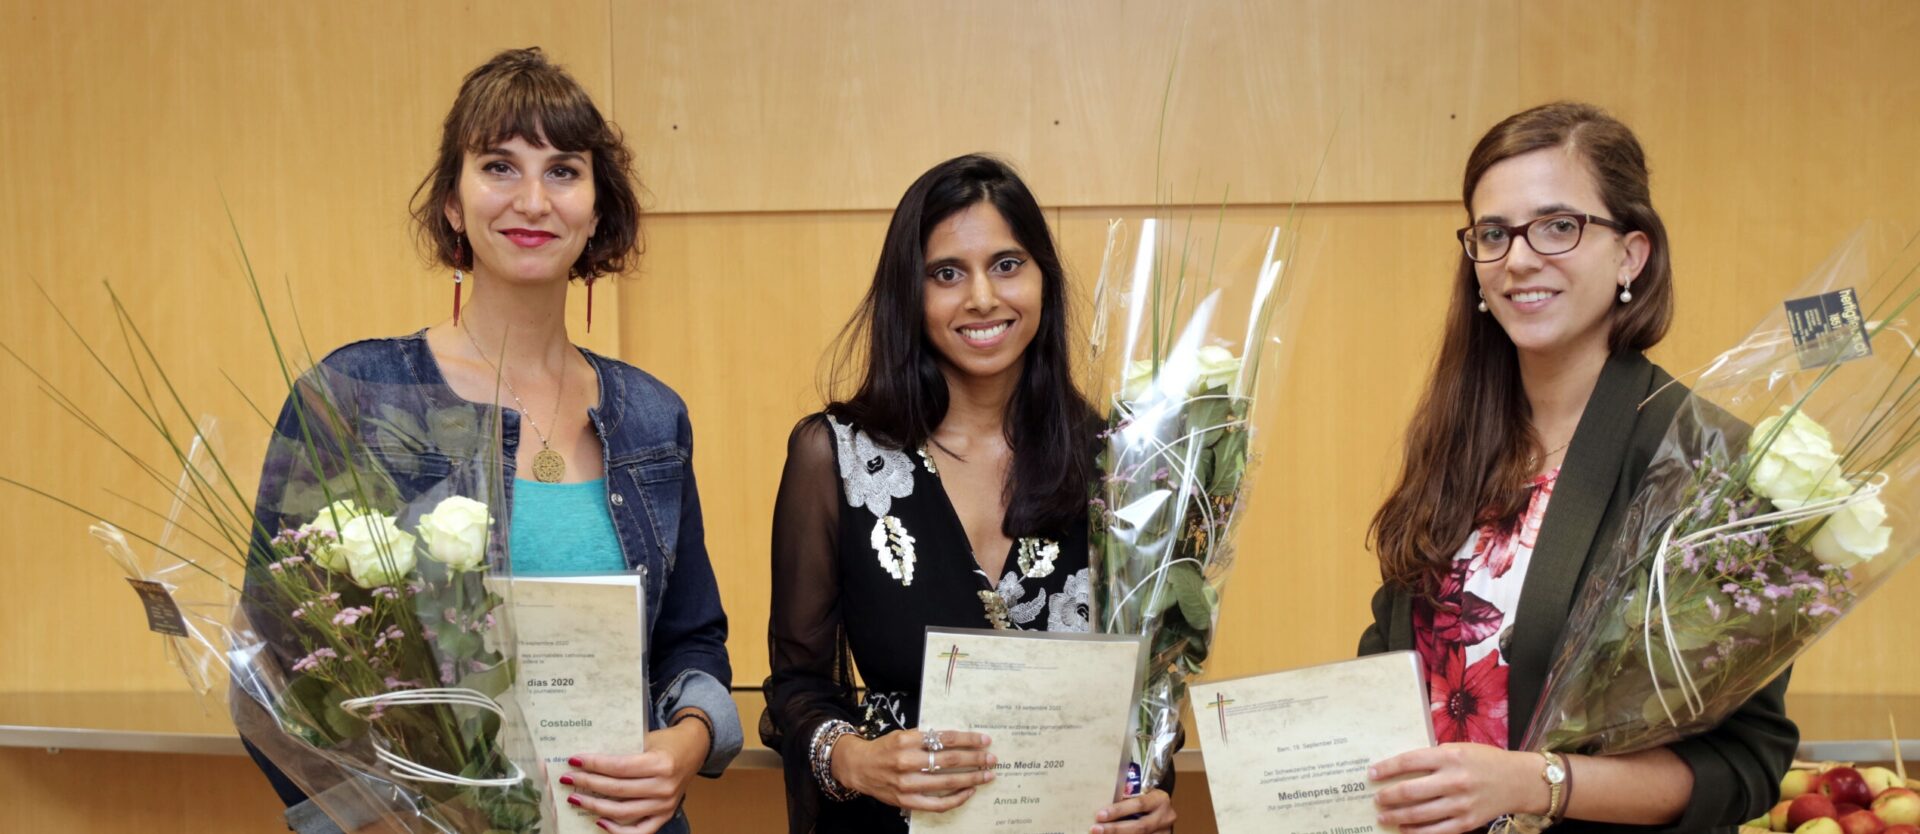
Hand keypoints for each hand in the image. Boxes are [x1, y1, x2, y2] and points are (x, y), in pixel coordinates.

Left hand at [562, 719, 710, 833]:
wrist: (694, 749)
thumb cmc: (667, 741)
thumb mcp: (647, 738)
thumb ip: (623, 751)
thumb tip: (588, 760)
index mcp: (661, 763)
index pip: (620, 767)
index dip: (594, 765)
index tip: (574, 761)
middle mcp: (664, 786)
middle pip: (617, 790)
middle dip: (588, 784)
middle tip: (568, 779)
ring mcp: (666, 804)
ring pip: (623, 811)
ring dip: (595, 806)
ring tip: (576, 798)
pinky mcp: (666, 815)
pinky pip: (640, 831)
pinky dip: (617, 830)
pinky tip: (599, 821)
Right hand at [831, 728, 996, 811]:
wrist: (859, 767)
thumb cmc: (885, 749)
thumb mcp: (903, 735)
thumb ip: (927, 737)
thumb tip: (959, 740)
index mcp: (907, 740)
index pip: (945, 739)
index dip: (968, 740)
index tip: (985, 740)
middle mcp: (906, 761)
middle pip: (949, 760)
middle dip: (975, 759)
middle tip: (992, 758)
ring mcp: (906, 783)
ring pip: (946, 782)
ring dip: (971, 778)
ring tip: (987, 775)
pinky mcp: (906, 800)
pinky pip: (937, 803)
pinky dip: (956, 798)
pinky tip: (969, 792)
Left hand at [1092, 787, 1175, 833]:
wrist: (1162, 810)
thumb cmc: (1145, 799)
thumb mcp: (1141, 794)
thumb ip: (1126, 799)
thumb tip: (1101, 809)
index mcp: (1160, 799)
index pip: (1139, 804)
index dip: (1119, 810)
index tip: (1100, 815)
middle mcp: (1165, 817)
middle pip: (1139, 826)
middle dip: (1115, 829)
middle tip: (1095, 829)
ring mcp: (1164, 832)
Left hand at [1371, 743, 1546, 833]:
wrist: (1518, 780)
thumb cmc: (1484, 761)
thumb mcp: (1458, 749)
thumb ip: (1432, 758)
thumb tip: (1398, 768)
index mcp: (1450, 756)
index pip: (1409, 762)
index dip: (1386, 768)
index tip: (1371, 774)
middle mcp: (1455, 780)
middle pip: (1410, 791)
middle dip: (1388, 797)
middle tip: (1376, 800)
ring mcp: (1461, 803)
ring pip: (1419, 814)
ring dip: (1396, 816)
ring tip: (1383, 816)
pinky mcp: (1468, 822)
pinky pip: (1436, 831)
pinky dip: (1416, 832)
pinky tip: (1404, 829)